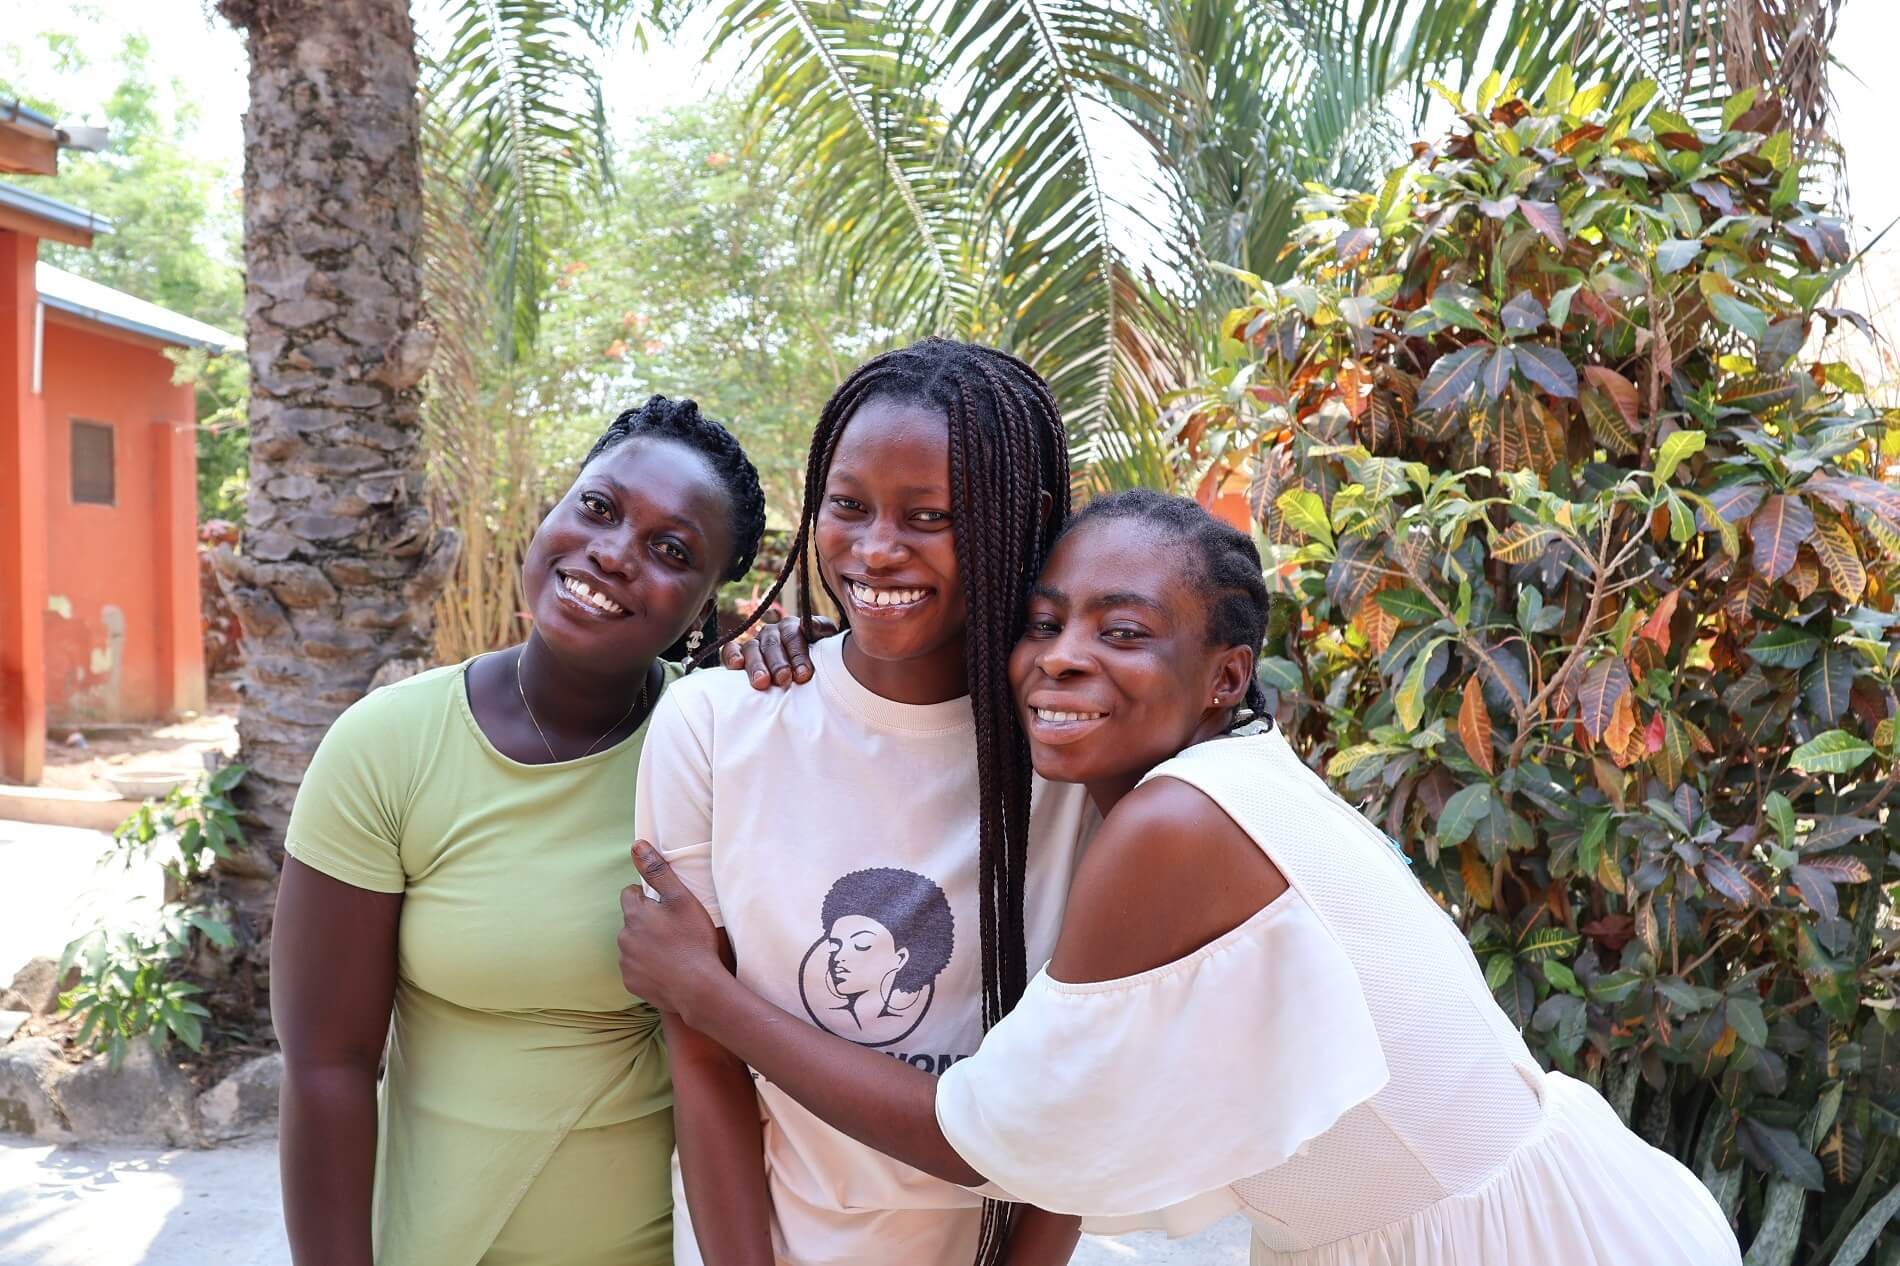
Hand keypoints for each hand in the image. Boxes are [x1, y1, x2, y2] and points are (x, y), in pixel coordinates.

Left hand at [619, 841, 726, 1016]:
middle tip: (674, 929)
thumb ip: (657, 871)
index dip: (649, 897)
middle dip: (648, 922)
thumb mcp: (681, 898)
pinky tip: (668, 969)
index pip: (629, 894)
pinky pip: (636, 968)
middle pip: (632, 921)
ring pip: (633, 945)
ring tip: (674, 950)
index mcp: (634, 914)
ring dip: (647, 944)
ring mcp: (626, 962)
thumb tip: (636, 845)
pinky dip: (648, 966)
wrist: (697, 988)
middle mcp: (623, 938)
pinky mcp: (631, 982)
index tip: (667, 907)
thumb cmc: (693, 940)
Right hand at [720, 616, 837, 688]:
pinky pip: (730, 650)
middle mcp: (771, 633)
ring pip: (751, 648)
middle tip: (783, 679)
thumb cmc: (816, 660)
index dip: (798, 655)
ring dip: (756, 665)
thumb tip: (808, 623)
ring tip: (762, 682)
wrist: (804, 675)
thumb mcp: (825, 644)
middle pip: (772, 644)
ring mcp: (754, 643)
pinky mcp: (738, 654)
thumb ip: (821, 630)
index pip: (793, 636)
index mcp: (792, 627)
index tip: (803, 675)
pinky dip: (731, 655)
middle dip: (778, 663)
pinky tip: (736, 665)